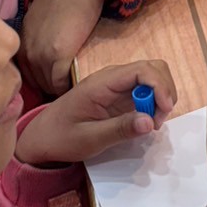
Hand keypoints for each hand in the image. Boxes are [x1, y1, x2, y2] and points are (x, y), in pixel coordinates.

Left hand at [15, 59, 176, 165]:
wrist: (41, 138)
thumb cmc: (62, 138)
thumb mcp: (89, 139)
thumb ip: (120, 129)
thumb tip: (150, 121)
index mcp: (102, 83)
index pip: (141, 70)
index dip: (160, 86)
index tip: (164, 111)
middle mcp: (112, 78)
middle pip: (152, 67)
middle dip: (164, 90)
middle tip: (158, 120)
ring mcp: (116, 85)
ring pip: (152, 76)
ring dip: (161, 96)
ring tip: (153, 122)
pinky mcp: (119, 94)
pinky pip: (145, 89)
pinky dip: (154, 102)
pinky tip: (146, 121)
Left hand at [20, 0, 108, 95]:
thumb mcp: (43, 20)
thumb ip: (41, 39)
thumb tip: (53, 52)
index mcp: (21, 42)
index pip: (28, 74)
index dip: (44, 80)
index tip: (58, 81)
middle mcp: (26, 51)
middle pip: (37, 82)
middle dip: (51, 87)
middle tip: (68, 86)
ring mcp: (39, 54)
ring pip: (47, 86)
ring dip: (60, 89)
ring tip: (74, 85)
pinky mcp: (57, 56)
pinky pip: (60, 84)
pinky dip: (68, 86)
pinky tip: (78, 81)